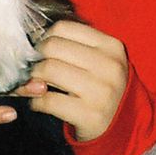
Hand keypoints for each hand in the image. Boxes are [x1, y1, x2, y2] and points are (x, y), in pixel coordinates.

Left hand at [15, 20, 127, 141]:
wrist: (123, 126)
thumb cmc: (103, 87)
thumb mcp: (100, 61)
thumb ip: (72, 47)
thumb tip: (32, 43)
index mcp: (111, 46)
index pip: (63, 28)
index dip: (46, 38)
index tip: (44, 52)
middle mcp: (109, 66)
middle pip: (52, 47)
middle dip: (38, 58)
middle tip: (38, 69)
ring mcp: (100, 91)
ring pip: (48, 70)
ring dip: (34, 79)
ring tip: (38, 85)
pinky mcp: (89, 115)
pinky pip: (48, 100)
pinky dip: (36, 101)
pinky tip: (40, 103)